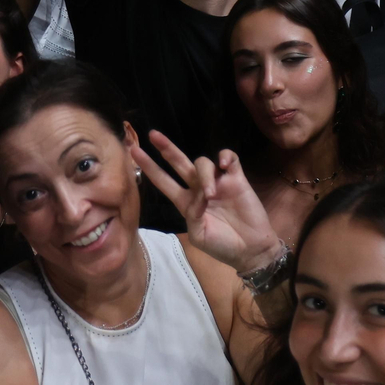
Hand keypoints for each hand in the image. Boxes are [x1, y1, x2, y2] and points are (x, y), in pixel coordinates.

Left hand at [132, 130, 280, 272]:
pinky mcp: (237, 179)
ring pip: (203, 162)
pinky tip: (225, 165)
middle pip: (179, 162)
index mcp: (186, 202)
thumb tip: (199, 197)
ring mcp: (218, 181)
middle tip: (152, 134)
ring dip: (204, 175)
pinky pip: (230, 159)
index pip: (164, 181)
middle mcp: (198, 188)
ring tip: (210, 194)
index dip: (150, 167)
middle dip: (166, 148)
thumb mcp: (200, 236)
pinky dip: (226, 157)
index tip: (135, 152)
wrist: (250, 249)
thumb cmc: (222, 246)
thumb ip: (194, 216)